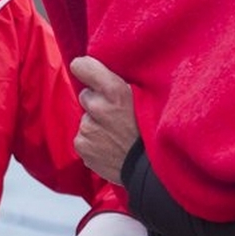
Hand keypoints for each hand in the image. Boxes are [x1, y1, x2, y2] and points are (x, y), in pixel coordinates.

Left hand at [71, 56, 139, 183]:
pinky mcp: (82, 145)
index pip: (83, 66)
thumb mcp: (147, 98)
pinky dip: (92, 141)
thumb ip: (123, 83)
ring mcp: (88, 128)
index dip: (85, 68)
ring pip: (86, 118)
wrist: (150, 169)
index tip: (86, 71)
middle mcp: (98, 107)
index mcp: (115, 91)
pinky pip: (83, 137)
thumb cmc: (152, 131)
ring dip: (96, 123)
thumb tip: (104, 68)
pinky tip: (109, 146)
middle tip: (116, 114)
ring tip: (116, 134)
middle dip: (97, 101)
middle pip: (86, 95)